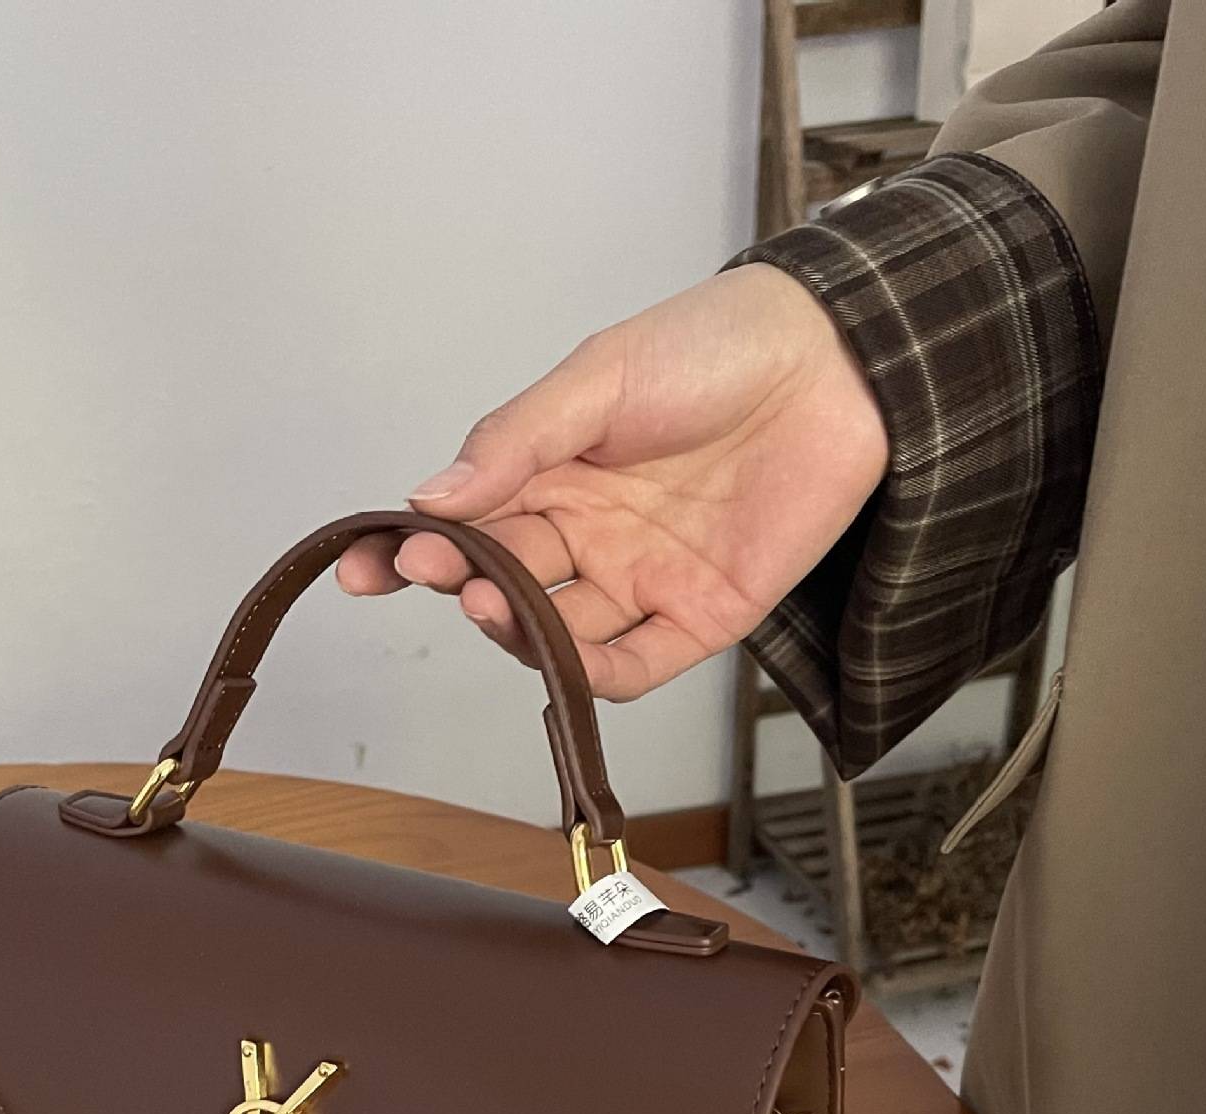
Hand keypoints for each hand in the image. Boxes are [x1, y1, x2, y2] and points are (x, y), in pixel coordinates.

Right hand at [337, 264, 886, 699]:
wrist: (840, 360)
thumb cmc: (719, 346)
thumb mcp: (599, 378)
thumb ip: (514, 442)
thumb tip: (429, 497)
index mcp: (556, 472)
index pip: (467, 523)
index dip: (413, 549)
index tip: (365, 563)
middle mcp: (591, 533)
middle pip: (506, 580)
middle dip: (462, 581)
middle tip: (438, 570)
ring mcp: (643, 578)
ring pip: (559, 632)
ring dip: (519, 628)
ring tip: (492, 599)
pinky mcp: (701, 616)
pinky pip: (635, 666)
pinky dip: (594, 675)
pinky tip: (563, 659)